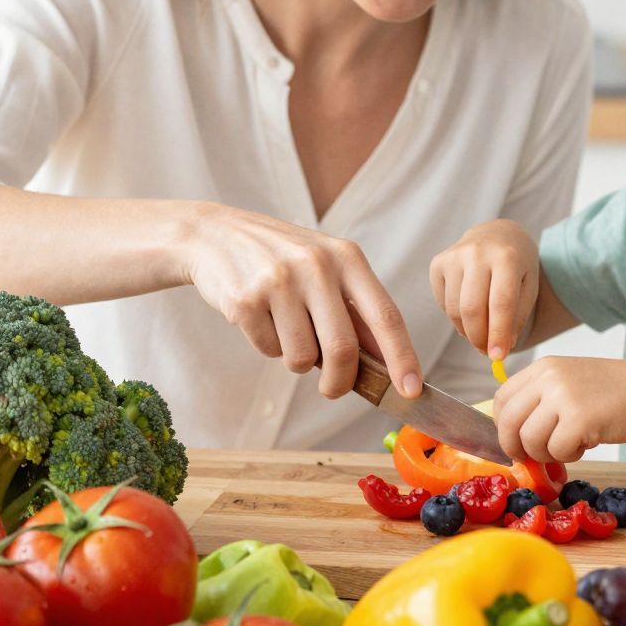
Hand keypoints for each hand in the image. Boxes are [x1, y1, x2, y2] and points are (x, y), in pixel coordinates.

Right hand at [178, 203, 420, 399]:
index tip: (411, 390)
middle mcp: (316, 264)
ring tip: (284, 329)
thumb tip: (386, 365)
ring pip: (302, 357)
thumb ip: (353, 311)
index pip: (385, 315)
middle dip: (340, 381)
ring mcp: (279, 281)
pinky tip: (259, 317)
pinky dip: (268, 346)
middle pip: (343, 349)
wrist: (214, 235)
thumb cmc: (280, 260)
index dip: (402, 357)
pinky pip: (269, 350)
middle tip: (332, 389)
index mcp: (346, 257)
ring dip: (296, 360)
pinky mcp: (245, 299)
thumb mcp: (324, 268)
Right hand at [429, 219, 538, 362]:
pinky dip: (456, 317)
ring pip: (454, 310)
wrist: (498, 234)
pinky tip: (469, 311)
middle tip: (487, 351)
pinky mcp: (438, 263)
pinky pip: (443, 303)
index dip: (498, 334)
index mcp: (507, 257)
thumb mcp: (529, 287)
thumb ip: (516, 318)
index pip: (500, 303)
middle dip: (479, 338)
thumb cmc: (517, 265)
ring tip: (481, 332)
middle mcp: (477, 252)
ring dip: (467, 331)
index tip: (498, 357)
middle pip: (471, 309)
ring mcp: (453, 256)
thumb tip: (500, 348)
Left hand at [492, 356, 625, 464]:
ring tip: (567, 447)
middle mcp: (548, 378)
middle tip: (529, 457)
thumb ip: (540, 398)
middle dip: (514, 447)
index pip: (501, 399)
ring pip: (530, 440)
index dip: (502, 425)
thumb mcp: (568, 380)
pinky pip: (556, 450)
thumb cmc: (611, 392)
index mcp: (542, 367)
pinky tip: (584, 445)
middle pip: (509, 422)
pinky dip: (568, 456)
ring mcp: (563, 398)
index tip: (514, 439)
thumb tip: (511, 433)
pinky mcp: (580, 420)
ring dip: (545, 453)